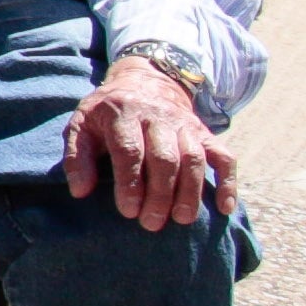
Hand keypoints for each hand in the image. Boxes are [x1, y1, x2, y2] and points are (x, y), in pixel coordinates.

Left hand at [63, 58, 235, 233]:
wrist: (144, 83)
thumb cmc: (106, 114)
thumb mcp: (81, 126)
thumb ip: (78, 158)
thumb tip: (80, 192)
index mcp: (123, 114)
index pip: (130, 150)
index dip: (130, 183)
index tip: (128, 211)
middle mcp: (158, 117)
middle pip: (165, 157)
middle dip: (160, 193)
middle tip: (151, 223)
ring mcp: (185, 125)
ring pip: (194, 158)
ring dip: (191, 191)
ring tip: (182, 219)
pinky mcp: (205, 133)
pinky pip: (223, 156)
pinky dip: (228, 181)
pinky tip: (224, 208)